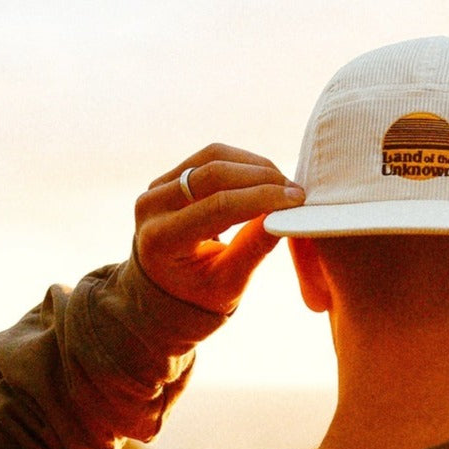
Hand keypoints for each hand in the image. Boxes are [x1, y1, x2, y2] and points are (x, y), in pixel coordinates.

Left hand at [134, 144, 303, 313]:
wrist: (166, 286)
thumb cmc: (200, 292)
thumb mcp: (229, 284)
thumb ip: (254, 249)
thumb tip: (286, 216)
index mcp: (161, 239)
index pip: (218, 206)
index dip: (261, 198)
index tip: (296, 201)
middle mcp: (152, 206)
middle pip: (213, 173)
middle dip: (262, 178)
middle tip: (295, 192)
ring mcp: (157, 186)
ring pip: (213, 156)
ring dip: (255, 166)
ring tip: (283, 186)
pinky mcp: (170, 176)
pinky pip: (210, 157)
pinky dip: (244, 164)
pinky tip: (266, 181)